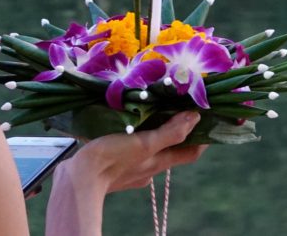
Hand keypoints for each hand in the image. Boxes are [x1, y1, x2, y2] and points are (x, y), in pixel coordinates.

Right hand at [66, 111, 207, 192]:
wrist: (77, 180)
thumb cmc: (112, 159)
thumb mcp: (144, 144)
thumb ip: (170, 133)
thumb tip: (195, 118)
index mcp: (159, 162)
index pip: (191, 152)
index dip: (202, 139)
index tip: (208, 120)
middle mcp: (149, 168)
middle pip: (171, 149)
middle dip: (177, 130)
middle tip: (178, 107)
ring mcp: (132, 168)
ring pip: (150, 148)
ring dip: (154, 131)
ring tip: (152, 109)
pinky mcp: (115, 164)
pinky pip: (131, 149)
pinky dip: (134, 136)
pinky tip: (125, 123)